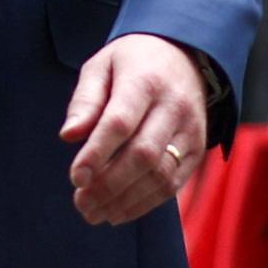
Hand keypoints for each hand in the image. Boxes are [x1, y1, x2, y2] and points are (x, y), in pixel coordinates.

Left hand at [61, 33, 210, 228]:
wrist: (186, 55)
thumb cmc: (133, 63)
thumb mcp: (102, 66)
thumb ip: (85, 101)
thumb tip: (69, 136)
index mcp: (144, 80)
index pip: (120, 122)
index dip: (97, 154)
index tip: (76, 178)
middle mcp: (173, 106)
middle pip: (143, 154)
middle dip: (109, 185)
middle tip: (81, 203)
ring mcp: (190, 129)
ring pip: (160, 175)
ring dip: (125, 200)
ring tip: (94, 212)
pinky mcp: (198, 148)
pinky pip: (173, 184)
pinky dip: (144, 203)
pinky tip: (118, 211)